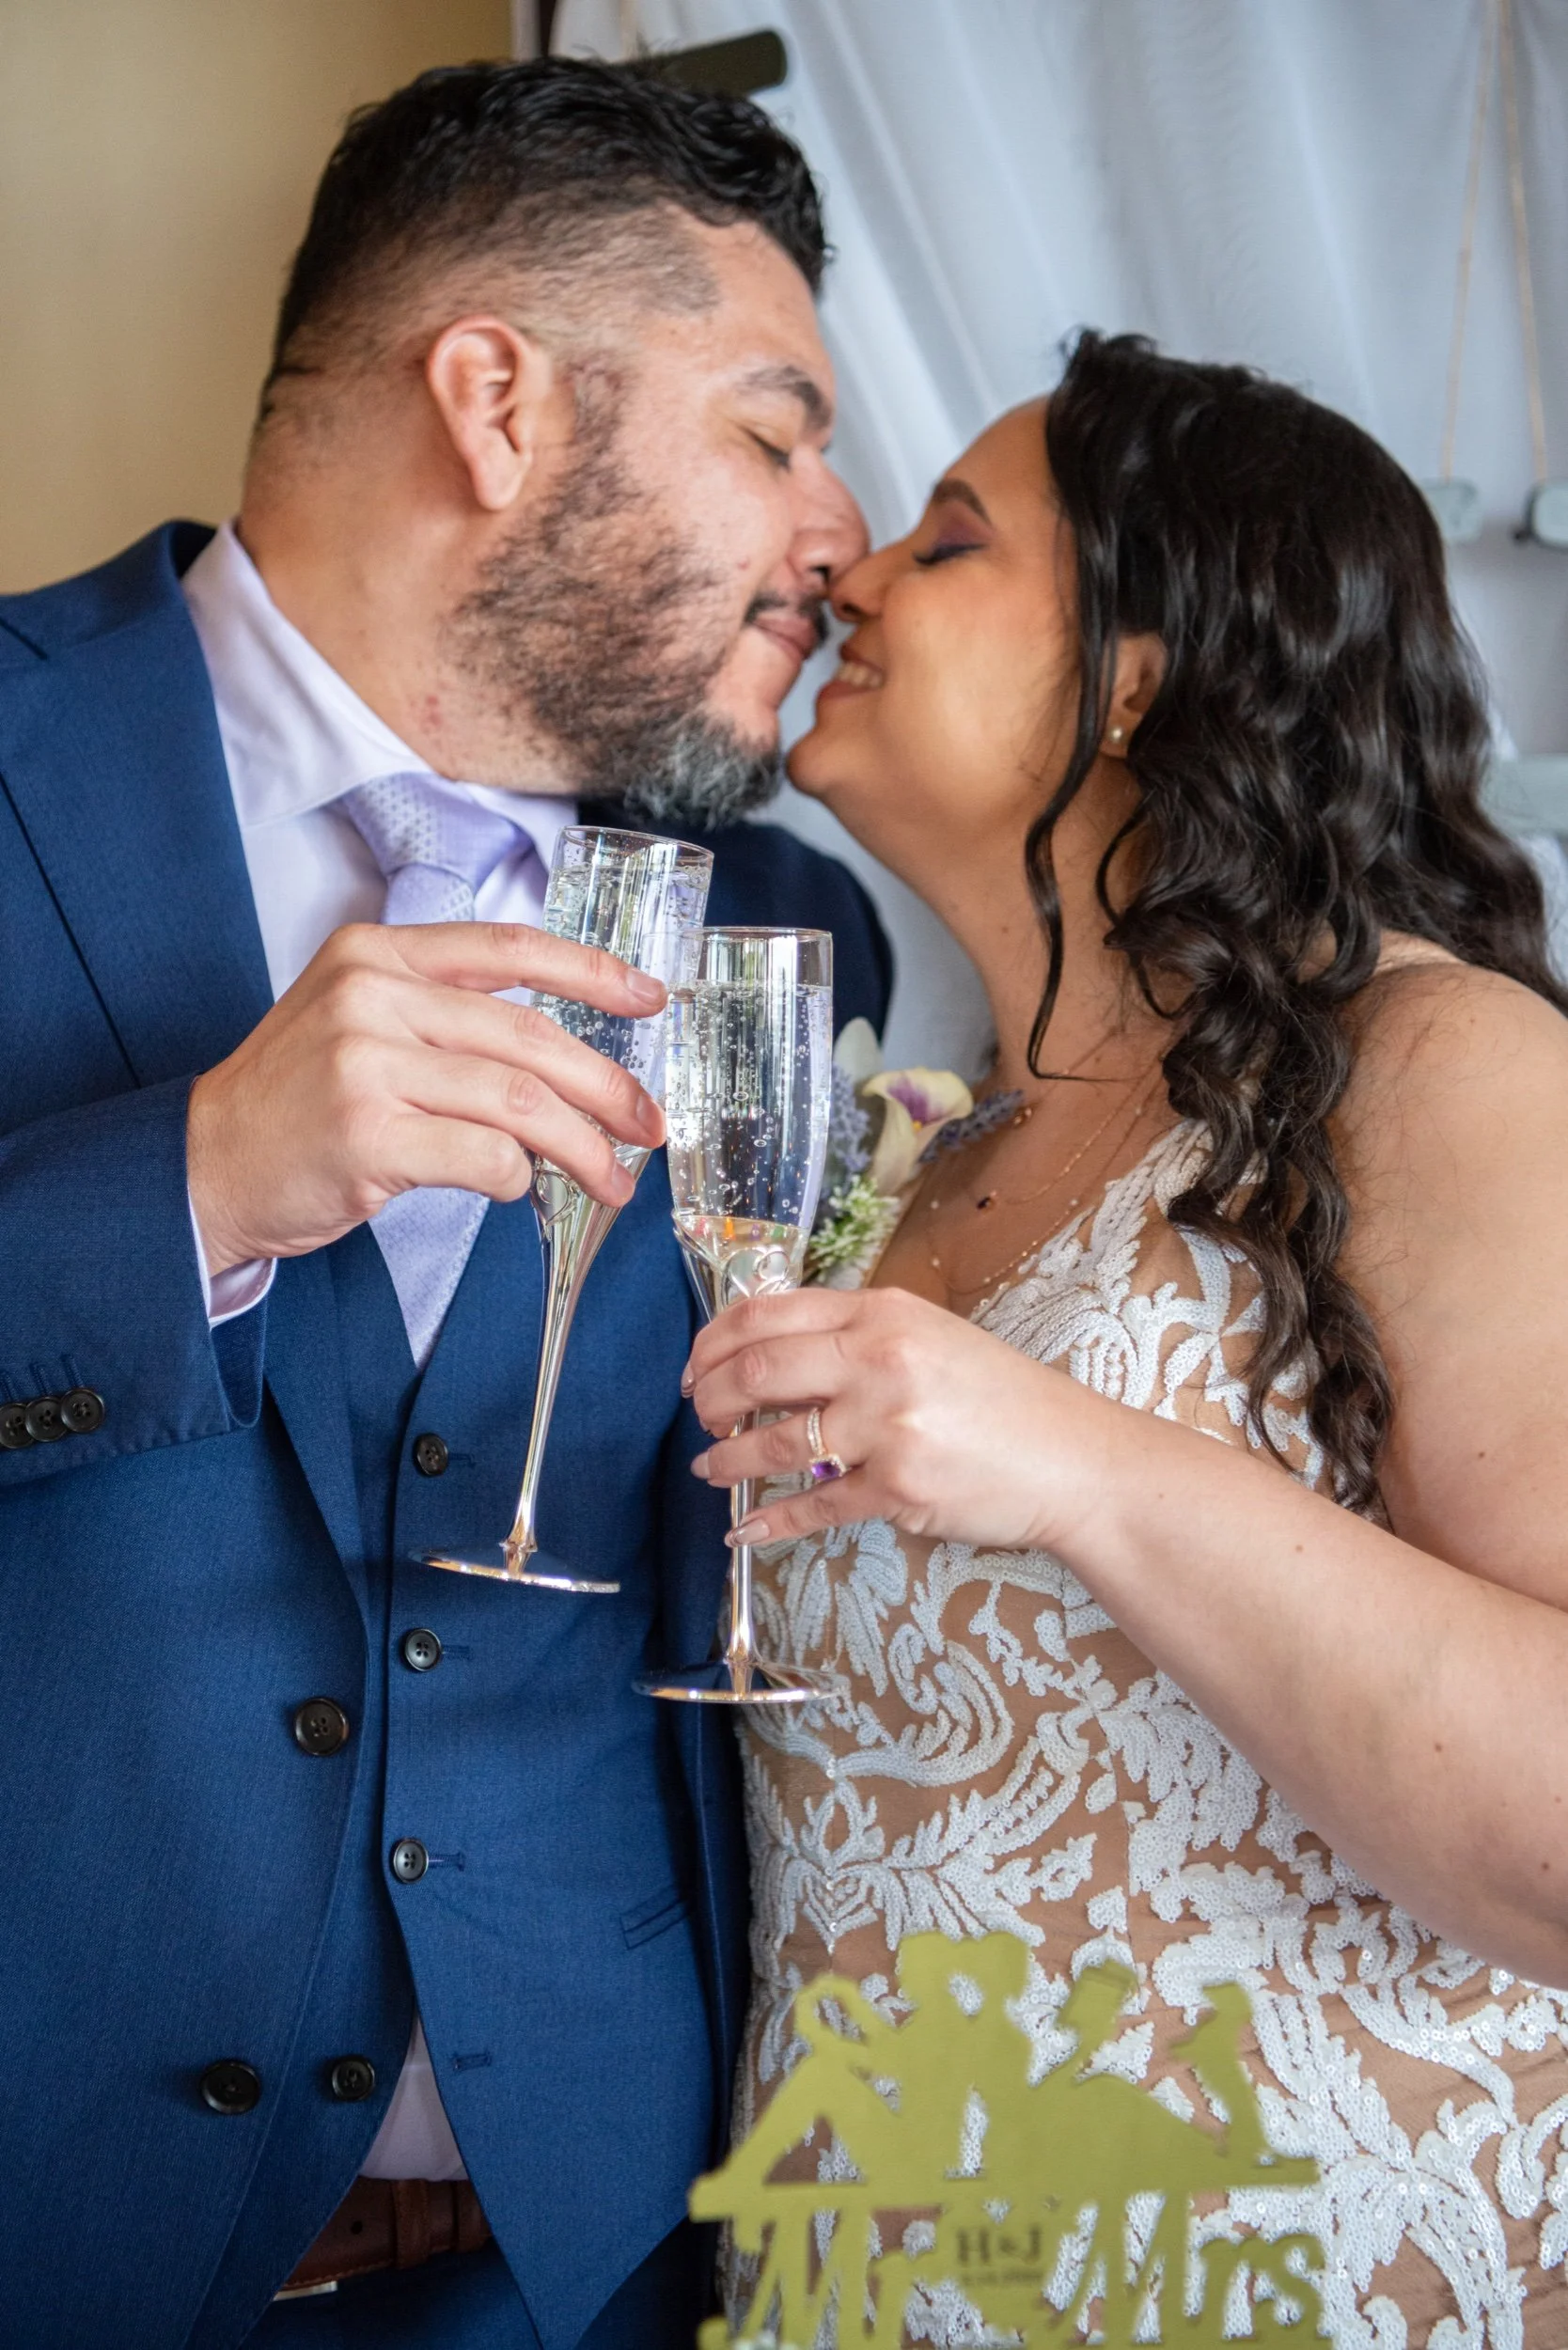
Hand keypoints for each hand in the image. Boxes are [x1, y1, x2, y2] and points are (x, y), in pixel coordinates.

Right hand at [187, 921, 666, 1273]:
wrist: (205, 1165)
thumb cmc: (297, 1104)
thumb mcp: (359, 1021)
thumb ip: (443, 1015)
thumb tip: (565, 1053)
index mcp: (378, 953)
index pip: (510, 947)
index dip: (593, 972)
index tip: (652, 1000)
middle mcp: (372, 995)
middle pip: (531, 1037)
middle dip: (608, 1088)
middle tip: (648, 1125)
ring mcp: (366, 1063)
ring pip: (520, 1101)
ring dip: (582, 1148)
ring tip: (610, 1179)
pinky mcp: (367, 1134)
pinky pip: (485, 1156)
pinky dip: (516, 1179)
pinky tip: (515, 1189)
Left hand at [683, 1286, 1120, 1555]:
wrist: (1073, 1459)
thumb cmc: (1003, 1399)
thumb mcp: (930, 1339)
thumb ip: (857, 1339)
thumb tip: (772, 1358)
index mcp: (883, 1313)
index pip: (768, 1313)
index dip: (715, 1341)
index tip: (696, 1368)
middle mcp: (880, 1360)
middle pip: (758, 1370)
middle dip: (711, 1398)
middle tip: (701, 1417)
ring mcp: (887, 1426)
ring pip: (775, 1442)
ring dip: (727, 1460)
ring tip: (711, 1468)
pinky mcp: (897, 1488)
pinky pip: (814, 1506)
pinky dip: (769, 1519)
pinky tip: (744, 1526)